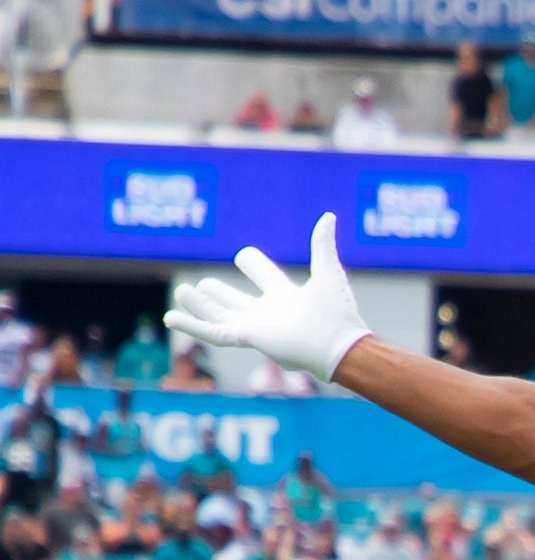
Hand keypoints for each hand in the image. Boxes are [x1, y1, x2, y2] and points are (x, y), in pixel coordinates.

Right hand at [165, 212, 370, 382]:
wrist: (338, 345)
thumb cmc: (338, 314)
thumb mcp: (327, 272)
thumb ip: (322, 244)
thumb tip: (329, 215)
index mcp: (287, 297)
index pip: (264, 276)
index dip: (253, 263)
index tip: (244, 256)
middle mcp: (270, 314)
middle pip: (237, 301)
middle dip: (218, 294)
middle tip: (201, 284)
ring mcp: (257, 328)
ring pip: (221, 316)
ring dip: (200, 306)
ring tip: (181, 292)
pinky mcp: (248, 338)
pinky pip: (214, 333)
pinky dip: (192, 326)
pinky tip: (171, 318)